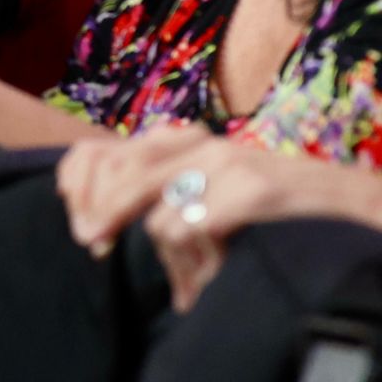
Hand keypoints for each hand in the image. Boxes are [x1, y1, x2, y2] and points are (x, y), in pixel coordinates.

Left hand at [54, 123, 374, 311]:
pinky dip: (194, 253)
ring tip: (184, 276)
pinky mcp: (251, 190)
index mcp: (183, 138)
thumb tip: (98, 213)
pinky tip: (211, 266)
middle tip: (92, 244)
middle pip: (124, 176)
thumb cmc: (265, 195)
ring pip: (158, 211)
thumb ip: (163, 185)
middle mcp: (200, 143)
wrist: (335, 194)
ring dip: (164, 250)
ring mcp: (227, 164)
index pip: (111, 153)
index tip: (80, 222)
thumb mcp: (209, 180)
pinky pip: (195, 226)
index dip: (87, 187)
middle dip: (105, 213)